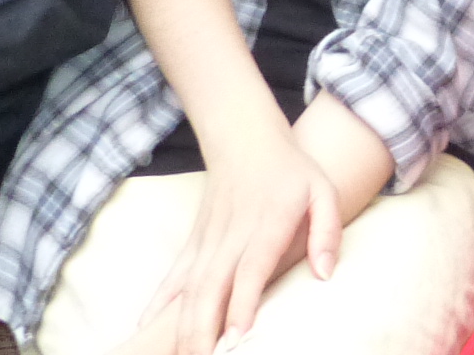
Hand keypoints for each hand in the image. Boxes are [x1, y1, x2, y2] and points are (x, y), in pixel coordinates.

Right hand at [135, 130, 340, 354]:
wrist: (244, 138)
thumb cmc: (291, 170)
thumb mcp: (324, 190)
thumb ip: (328, 231)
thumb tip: (325, 274)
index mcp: (266, 224)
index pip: (251, 269)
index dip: (242, 303)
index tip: (236, 337)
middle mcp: (231, 235)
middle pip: (212, 286)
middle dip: (203, 328)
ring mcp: (207, 239)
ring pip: (188, 287)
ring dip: (181, 324)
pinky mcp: (193, 242)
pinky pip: (173, 277)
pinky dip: (158, 304)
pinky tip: (145, 328)